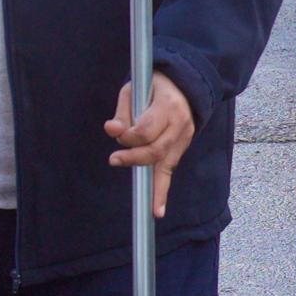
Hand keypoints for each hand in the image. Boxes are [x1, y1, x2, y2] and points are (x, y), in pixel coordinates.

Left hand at [105, 71, 198, 210]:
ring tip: (149, 207)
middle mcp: (180, 124)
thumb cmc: (152, 86)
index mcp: (168, 105)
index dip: (129, 136)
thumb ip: (123, 112)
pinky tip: (157, 210)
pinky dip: (162, 190)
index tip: (116, 133)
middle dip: (134, 158)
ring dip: (153, 185)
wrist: (185, 86)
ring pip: (166, 165)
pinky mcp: (182, 148)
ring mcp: (183, 138)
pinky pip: (169, 170)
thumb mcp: (134, 90)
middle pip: (156, 149)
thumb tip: (111, 130)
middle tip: (114, 160)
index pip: (146, 129)